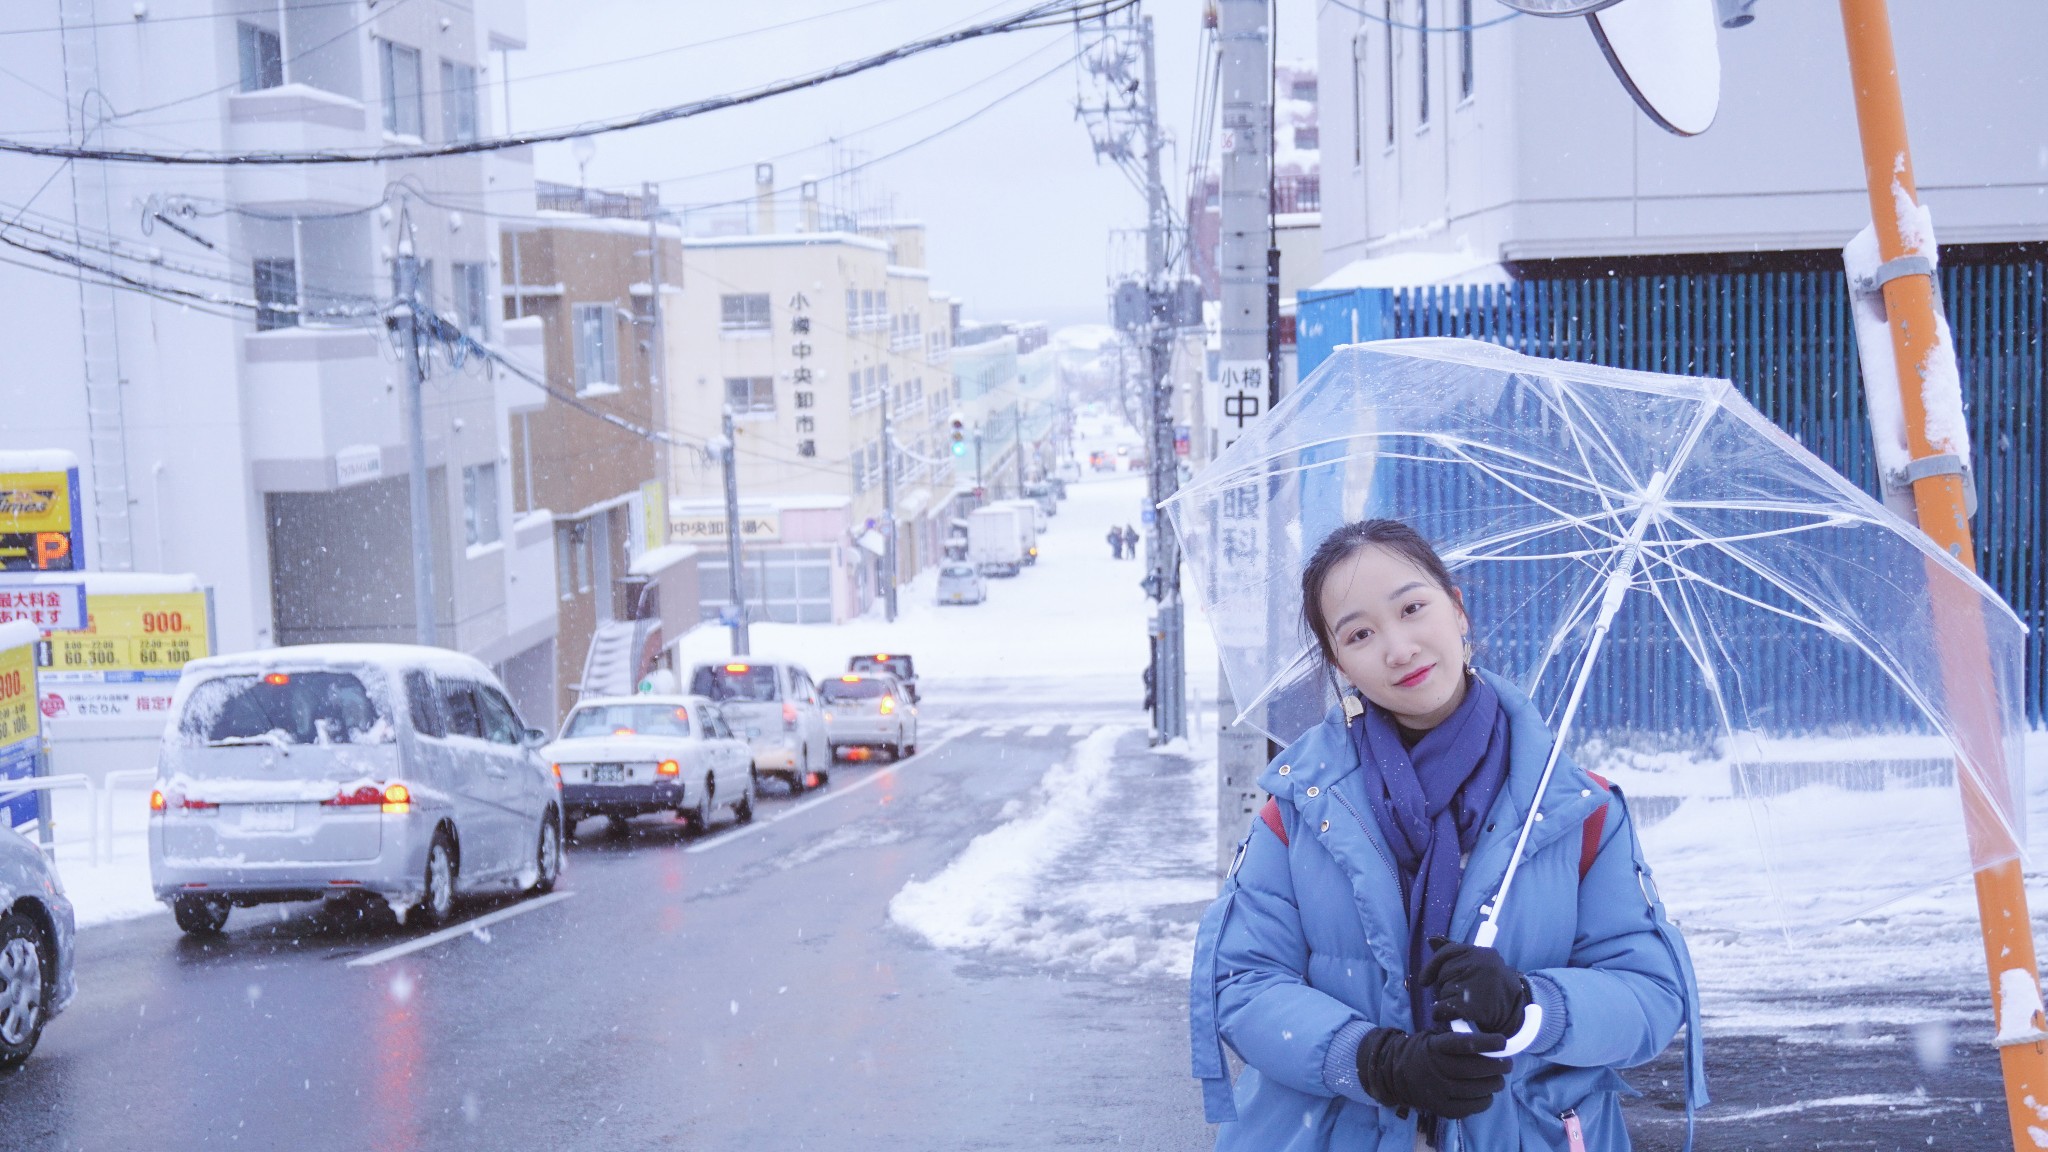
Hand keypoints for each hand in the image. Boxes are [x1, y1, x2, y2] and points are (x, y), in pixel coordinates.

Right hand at [1355, 1026, 1510, 1119]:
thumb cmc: (1422, 1051)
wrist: (1394, 1073)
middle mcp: (1436, 1069)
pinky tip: (1487, 1095)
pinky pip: (1468, 1107)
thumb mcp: (1433, 1038)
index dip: (1486, 1043)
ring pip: (1474, 1090)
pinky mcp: (1439, 1108)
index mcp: (1435, 1047)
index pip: (1464, 1044)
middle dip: (1496, 1066)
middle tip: (1507, 1064)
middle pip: (1473, 1069)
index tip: (1502, 1042)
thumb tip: (1489, 1044)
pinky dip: (1483, 1102)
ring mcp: (1437, 1090)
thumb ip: (1456, 1040)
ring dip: (1493, 1085)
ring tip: (1499, 1080)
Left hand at [1421, 936, 1530, 1035]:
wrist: (1517, 1014)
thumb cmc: (1494, 988)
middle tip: (1457, 996)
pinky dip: (1441, 1014)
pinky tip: (1450, 1017)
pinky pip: (1442, 1008)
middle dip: (1444, 985)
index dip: (1433, 965)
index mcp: (1482, 953)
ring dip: (1445, 1001)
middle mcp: (1479, 965)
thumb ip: (1456, 954)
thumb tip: (1430, 939)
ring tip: (1462, 1006)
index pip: (1448, 951)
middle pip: (1444, 973)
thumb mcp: (1480, 965)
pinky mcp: (1470, 1005)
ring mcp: (1475, 984)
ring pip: (1443, 991)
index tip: (1424, 980)